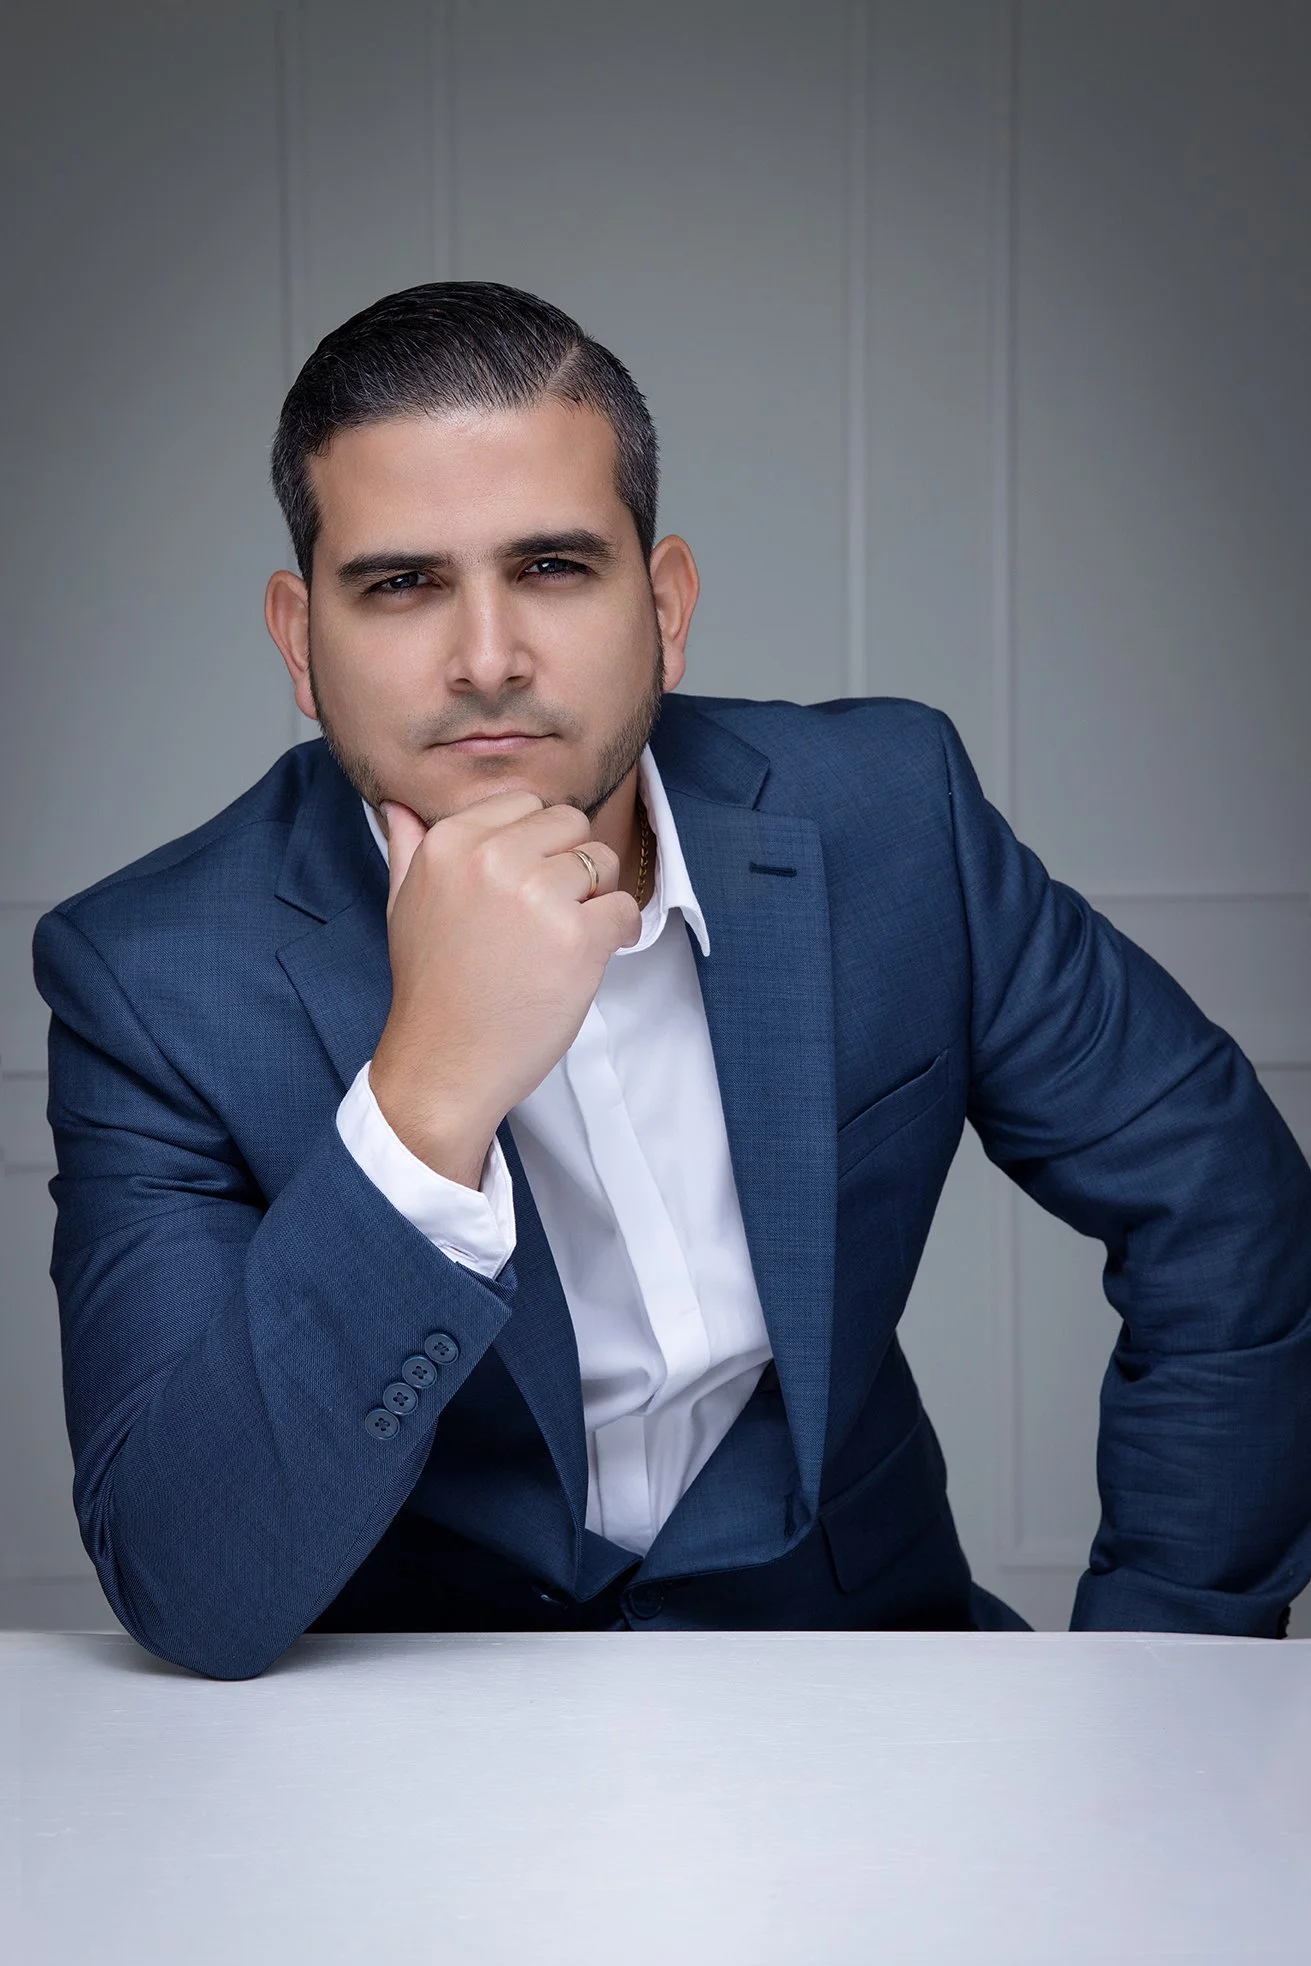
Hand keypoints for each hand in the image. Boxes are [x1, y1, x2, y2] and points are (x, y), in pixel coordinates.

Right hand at [368, 791, 640, 1185]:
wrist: (443, 1063)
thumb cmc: (430, 988)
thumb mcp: (403, 905)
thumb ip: (409, 848)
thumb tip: (400, 806)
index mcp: (450, 842)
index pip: (524, 803)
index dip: (536, 843)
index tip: (529, 881)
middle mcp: (492, 858)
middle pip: (570, 823)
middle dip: (571, 863)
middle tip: (554, 911)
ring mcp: (537, 895)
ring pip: (603, 860)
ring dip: (598, 896)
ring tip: (571, 936)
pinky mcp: (576, 937)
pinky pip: (624, 907)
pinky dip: (620, 931)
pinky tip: (594, 955)